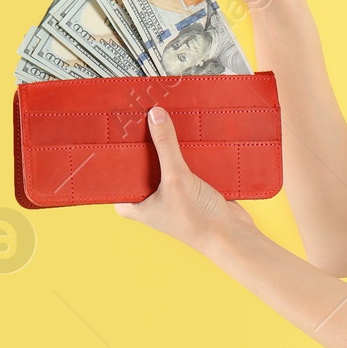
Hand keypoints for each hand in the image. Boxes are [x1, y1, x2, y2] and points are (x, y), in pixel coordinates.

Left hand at [113, 105, 257, 251]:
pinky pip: (179, 161)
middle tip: (139, 113)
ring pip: (160, 159)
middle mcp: (146, 198)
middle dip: (143, 141)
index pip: (115, 171)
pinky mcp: (186, 186)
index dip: (116, 149)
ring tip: (160, 115)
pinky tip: (183, 129)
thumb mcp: (176, 178)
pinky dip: (182, 149)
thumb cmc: (197, 220)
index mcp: (131, 204)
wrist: (231, 234)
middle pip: (139, 162)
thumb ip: (165, 146)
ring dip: (164, 143)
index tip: (117, 123)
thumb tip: (154, 115)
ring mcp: (166, 191)